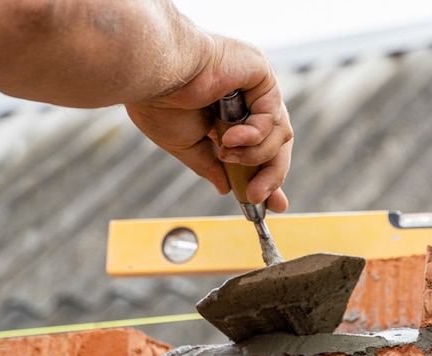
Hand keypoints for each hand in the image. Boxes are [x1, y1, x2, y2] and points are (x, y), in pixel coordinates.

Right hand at [125, 34, 292, 212]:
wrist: (152, 77)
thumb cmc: (160, 103)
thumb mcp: (187, 146)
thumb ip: (210, 165)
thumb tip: (225, 188)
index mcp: (230, 114)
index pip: (261, 148)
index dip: (268, 175)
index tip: (272, 204)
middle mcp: (248, 99)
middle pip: (277, 144)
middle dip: (270, 175)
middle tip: (254, 196)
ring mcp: (256, 87)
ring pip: (280, 134)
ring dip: (255, 155)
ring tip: (226, 154)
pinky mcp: (261, 74)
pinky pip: (273, 116)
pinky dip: (255, 135)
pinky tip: (230, 138)